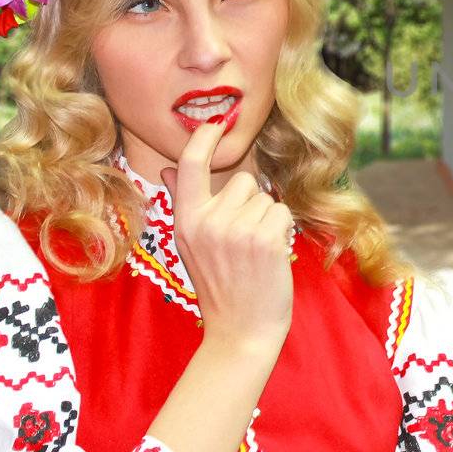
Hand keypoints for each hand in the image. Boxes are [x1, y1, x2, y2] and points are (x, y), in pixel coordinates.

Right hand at [161, 118, 294, 351]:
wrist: (240, 330)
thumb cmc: (219, 285)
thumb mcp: (190, 244)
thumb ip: (184, 202)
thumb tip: (169, 168)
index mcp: (185, 221)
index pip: (191, 164)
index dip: (204, 137)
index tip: (217, 121)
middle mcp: (208, 222)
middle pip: (242, 181)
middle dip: (249, 203)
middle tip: (242, 240)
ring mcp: (237, 230)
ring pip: (266, 198)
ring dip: (267, 220)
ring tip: (255, 252)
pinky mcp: (266, 239)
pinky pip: (283, 213)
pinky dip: (283, 231)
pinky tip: (271, 256)